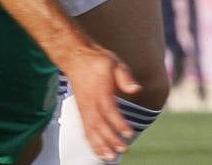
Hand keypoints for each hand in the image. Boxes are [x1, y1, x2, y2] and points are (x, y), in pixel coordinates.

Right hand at [65, 46, 140, 160]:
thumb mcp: (113, 62)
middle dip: (110, 138)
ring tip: (111, 157)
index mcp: (99, 89)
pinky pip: (85, 129)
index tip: (130, 133)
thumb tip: (136, 88)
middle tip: (124, 149)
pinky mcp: (81, 111)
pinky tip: (100, 153)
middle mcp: (90, 100)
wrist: (75, 57)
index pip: (108, 109)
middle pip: (99, 123)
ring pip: (90, 129)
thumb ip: (125, 76)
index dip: (118, 123)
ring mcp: (84, 107)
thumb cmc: (97, 60)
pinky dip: (91, 143)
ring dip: (100, 145)